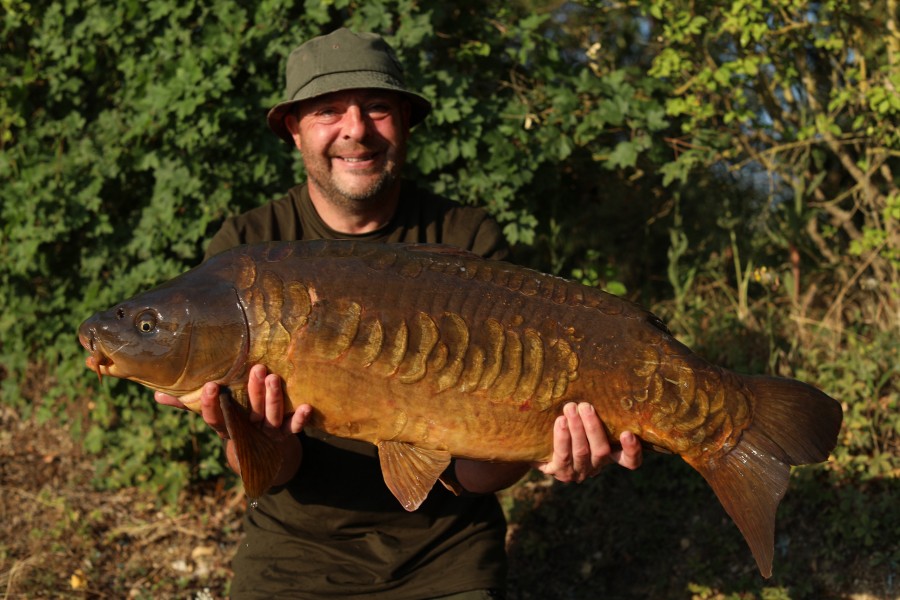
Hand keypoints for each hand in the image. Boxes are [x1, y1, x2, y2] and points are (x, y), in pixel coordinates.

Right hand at [155, 365, 310, 484]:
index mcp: (227, 426)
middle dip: (253, 393)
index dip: (212, 404)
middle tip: (257, 369)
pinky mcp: (285, 435)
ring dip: (273, 399)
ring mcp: (267, 433)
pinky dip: (300, 420)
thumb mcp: (214, 416)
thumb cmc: (234, 426)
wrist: (261, 459)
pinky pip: (294, 428)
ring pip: (270, 416)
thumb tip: (155, 392)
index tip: (212, 385)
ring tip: (274, 378)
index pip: (215, 418)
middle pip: (249, 412)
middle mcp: (247, 430)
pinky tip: (307, 407)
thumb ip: (187, 404)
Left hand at [533, 402, 641, 482]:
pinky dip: (562, 438)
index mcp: (609, 454)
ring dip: (576, 428)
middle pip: (602, 451)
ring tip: (570, 408)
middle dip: (593, 427)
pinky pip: (562, 456)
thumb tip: (597, 381)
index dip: (632, 450)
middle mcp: (596, 466)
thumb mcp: (585, 420)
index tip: (627, 433)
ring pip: (581, 452)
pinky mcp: (559, 472)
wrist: (540, 443)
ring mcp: (578, 471)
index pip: (629, 461)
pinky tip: (560, 421)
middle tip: (585, 406)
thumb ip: (594, 411)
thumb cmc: (568, 425)